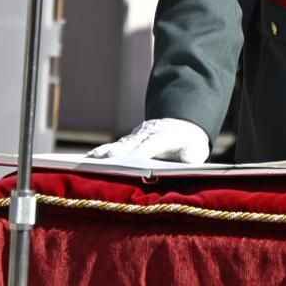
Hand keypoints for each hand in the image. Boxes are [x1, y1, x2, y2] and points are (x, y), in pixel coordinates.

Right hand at [88, 117, 209, 163]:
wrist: (181, 124)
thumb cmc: (189, 143)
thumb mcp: (197, 149)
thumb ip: (193, 154)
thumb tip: (186, 158)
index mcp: (164, 137)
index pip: (151, 144)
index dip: (141, 152)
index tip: (130, 161)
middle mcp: (146, 135)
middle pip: (130, 144)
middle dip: (118, 153)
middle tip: (104, 160)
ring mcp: (135, 137)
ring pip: (119, 145)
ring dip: (104, 153)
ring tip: (89, 162)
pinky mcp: (128, 142)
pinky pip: (113, 147)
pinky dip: (100, 153)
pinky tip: (87, 160)